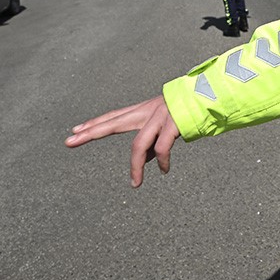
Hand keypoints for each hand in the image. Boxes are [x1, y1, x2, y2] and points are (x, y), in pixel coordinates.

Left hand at [65, 95, 180, 187]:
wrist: (210, 96)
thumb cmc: (188, 111)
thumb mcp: (165, 124)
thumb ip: (153, 140)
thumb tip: (145, 161)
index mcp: (143, 110)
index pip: (113, 117)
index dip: (94, 123)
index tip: (75, 130)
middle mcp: (147, 111)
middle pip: (112, 122)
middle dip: (91, 132)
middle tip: (69, 141)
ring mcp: (159, 116)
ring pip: (139, 144)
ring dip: (135, 167)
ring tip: (135, 183)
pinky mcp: (173, 123)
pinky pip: (162, 148)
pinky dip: (162, 162)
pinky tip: (164, 170)